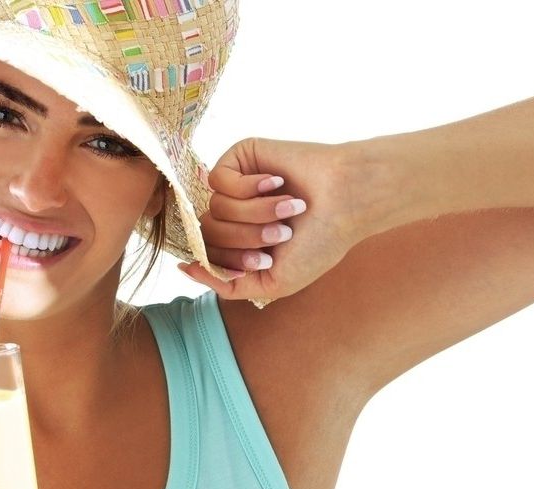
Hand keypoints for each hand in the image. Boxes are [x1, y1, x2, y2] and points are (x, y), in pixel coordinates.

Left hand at [181, 138, 371, 304]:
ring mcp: (235, 185)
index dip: (233, 261)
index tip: (267, 258)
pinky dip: (250, 187)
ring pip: (215, 208)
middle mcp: (233, 213)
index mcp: (239, 241)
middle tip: (283, 233)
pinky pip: (219, 179)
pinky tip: (277, 182)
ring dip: (256, 213)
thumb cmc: (319, 243)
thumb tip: (185, 268)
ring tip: (290, 207)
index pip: (207, 255)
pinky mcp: (240, 157)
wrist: (348, 201)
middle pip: (208, 233)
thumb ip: (227, 285)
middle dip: (246, 239)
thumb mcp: (272, 281)